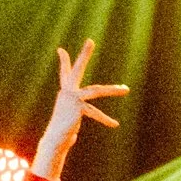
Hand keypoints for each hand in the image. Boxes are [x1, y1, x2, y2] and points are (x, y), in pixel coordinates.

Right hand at [34, 39, 130, 175]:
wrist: (54, 140)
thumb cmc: (61, 134)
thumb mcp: (67, 127)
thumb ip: (72, 130)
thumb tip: (72, 138)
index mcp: (65, 93)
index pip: (65, 74)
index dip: (64, 61)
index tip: (61, 50)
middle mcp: (67, 92)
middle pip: (76, 70)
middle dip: (84, 55)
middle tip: (90, 41)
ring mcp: (73, 99)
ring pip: (96, 91)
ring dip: (113, 90)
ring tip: (126, 90)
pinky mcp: (78, 108)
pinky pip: (96, 113)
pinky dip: (105, 120)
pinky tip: (115, 124)